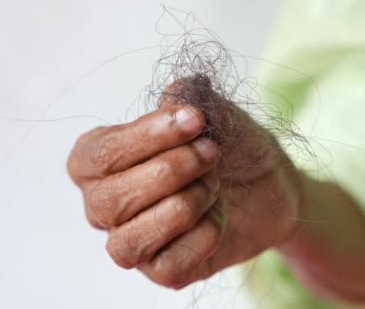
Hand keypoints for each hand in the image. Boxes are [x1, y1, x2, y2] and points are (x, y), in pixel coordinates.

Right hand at [67, 101, 302, 288]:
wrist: (267, 186)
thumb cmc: (225, 145)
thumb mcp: (212, 113)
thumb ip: (188, 97)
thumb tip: (174, 94)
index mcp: (97, 160)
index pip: (101, 154)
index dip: (147, 138)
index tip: (195, 119)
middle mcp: (101, 203)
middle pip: (111, 200)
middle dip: (171, 172)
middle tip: (212, 154)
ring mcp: (128, 241)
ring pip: (129, 241)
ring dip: (185, 206)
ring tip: (213, 186)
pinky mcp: (159, 270)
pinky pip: (168, 264)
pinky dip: (204, 236)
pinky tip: (217, 216)